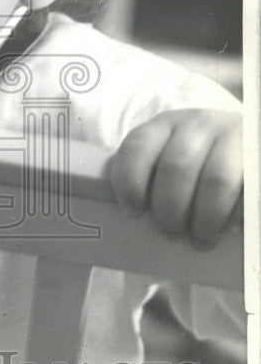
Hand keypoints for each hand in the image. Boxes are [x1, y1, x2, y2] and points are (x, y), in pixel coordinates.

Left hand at [107, 109, 242, 246]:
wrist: (250, 148)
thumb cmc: (199, 164)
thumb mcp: (168, 157)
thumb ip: (144, 174)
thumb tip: (116, 206)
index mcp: (165, 125)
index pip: (137, 147)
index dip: (129, 182)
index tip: (134, 212)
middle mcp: (199, 124)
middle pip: (176, 168)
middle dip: (170, 209)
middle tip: (172, 233)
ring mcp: (235, 136)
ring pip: (216, 181)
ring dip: (205, 220)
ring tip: (202, 239)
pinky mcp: (258, 157)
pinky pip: (249, 192)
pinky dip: (237, 217)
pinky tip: (231, 229)